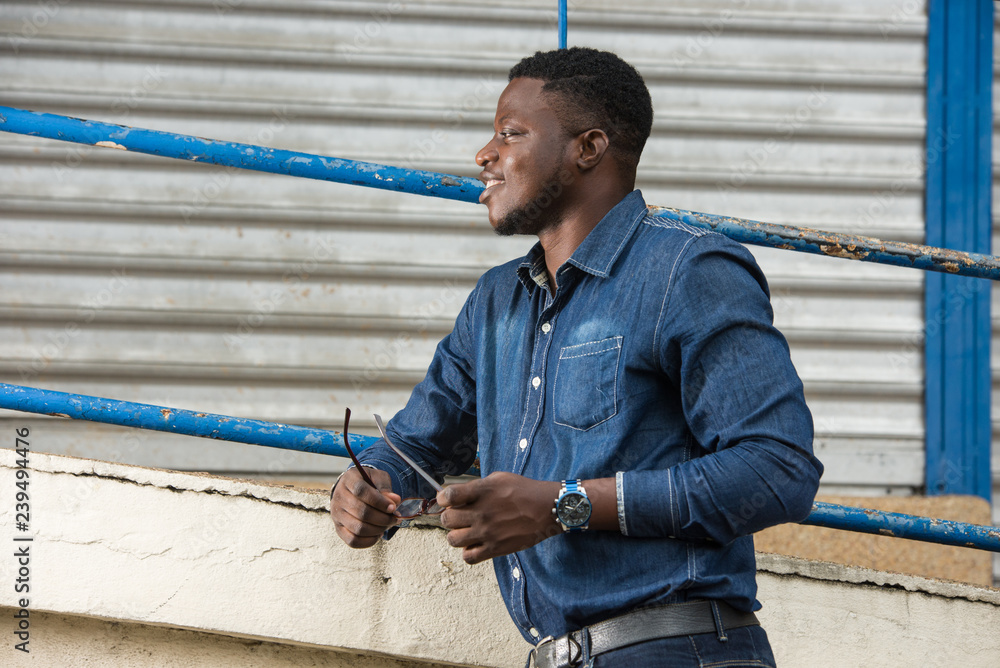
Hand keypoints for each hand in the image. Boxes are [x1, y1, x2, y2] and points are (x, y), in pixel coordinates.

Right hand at [330, 467, 401, 548]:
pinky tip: (379, 533)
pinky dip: (369, 541)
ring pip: (358, 528)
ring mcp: (336, 514)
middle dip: (383, 518)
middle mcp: (339, 497)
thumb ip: (386, 488)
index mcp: (349, 480)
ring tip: (389, 525)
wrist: (353, 489)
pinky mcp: (338, 529)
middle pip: (361, 512)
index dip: (379, 501)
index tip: (393, 507)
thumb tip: (395, 501)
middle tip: (396, 518)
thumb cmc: (369, 482)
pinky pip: (353, 541)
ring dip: (378, 529)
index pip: (361, 491)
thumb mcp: (378, 478)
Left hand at [436, 472, 561, 564]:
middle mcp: (481, 513)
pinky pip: (468, 557)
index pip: (448, 496)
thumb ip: (476, 486)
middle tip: (459, 516)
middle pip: (447, 520)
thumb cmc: (523, 490)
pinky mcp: (495, 548)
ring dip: (457, 534)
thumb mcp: (498, 478)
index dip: (443, 497)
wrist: (546, 509)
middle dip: (450, 516)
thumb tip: (458, 495)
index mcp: (481, 492)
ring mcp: (487, 532)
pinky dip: (468, 552)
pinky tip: (476, 543)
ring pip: (453, 540)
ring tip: (467, 530)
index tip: (448, 499)